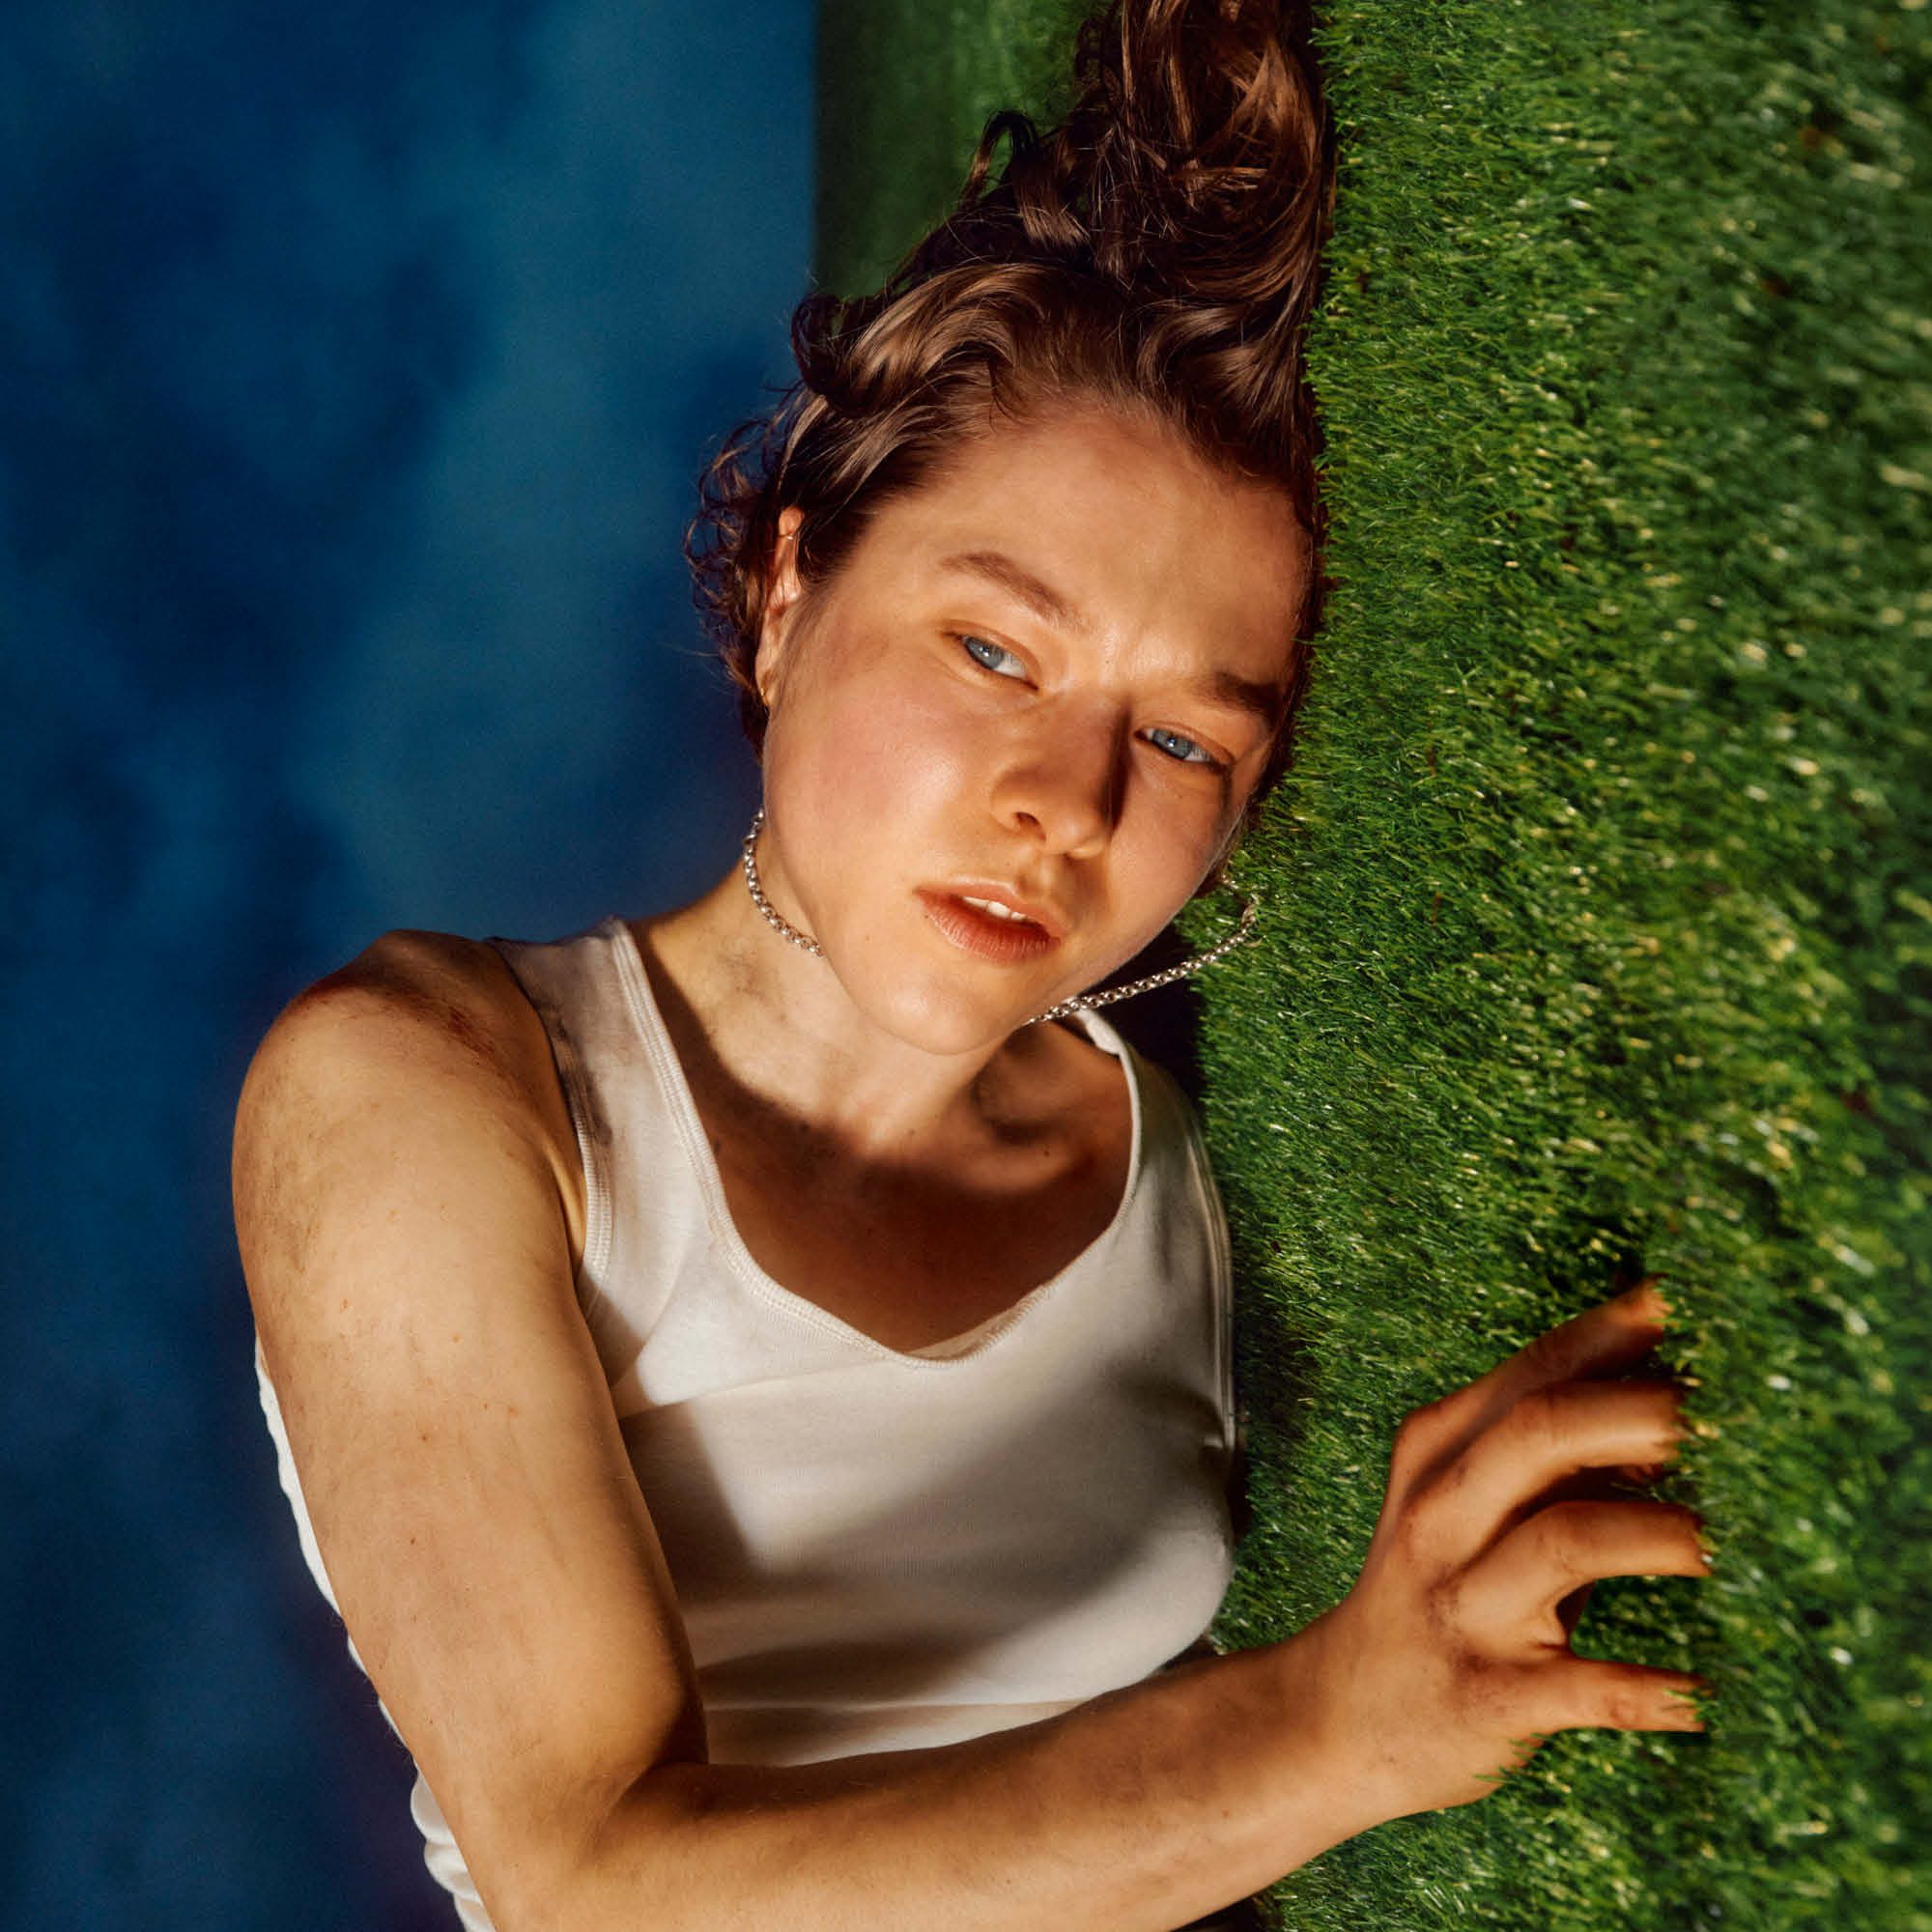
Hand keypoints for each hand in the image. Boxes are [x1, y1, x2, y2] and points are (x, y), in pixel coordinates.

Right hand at [1297, 1279, 1711, 1822]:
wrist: (1341, 1715)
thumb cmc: (1437, 1585)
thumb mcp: (1469, 1497)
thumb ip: (1554, 1445)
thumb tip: (1670, 1386)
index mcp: (1440, 1450)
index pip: (1534, 1369)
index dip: (1614, 1332)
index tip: (1686, 1302)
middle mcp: (1444, 1514)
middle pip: (1544, 1432)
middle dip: (1647, 1414)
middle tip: (1732, 1424)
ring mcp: (1463, 1603)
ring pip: (1567, 1542)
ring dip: (1664, 1537)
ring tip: (1733, 1547)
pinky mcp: (1490, 1694)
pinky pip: (1585, 1688)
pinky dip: (1653, 1691)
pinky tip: (1705, 1694)